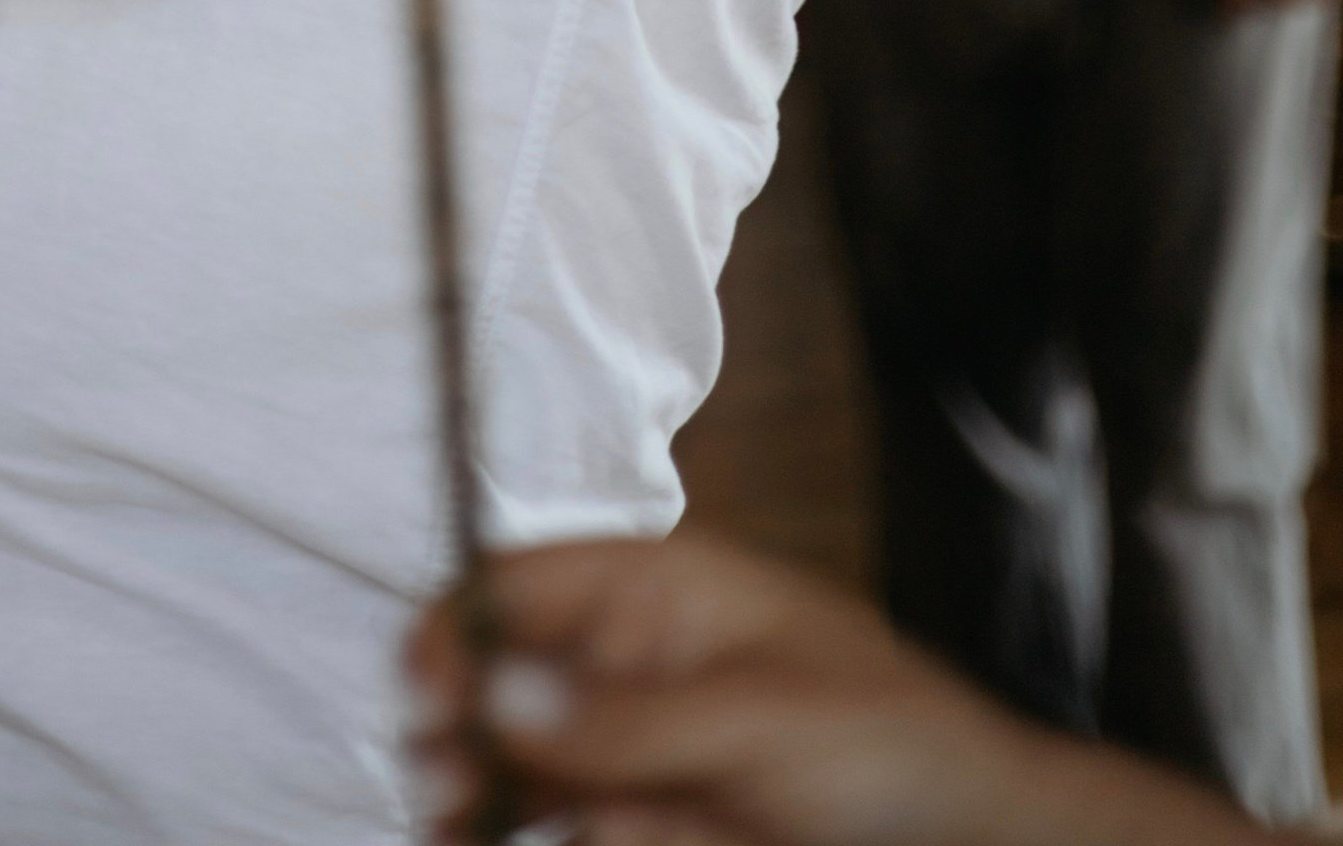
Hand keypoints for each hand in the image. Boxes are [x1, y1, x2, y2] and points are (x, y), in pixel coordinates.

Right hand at [407, 533, 1243, 844]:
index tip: (421, 690)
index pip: (521, 583)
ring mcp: (644, 750)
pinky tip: (596, 844)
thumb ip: (620, 718)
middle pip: (505, 685)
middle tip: (445, 796)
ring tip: (507, 833)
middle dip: (469, 737)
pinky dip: (565, 838)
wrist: (981, 840)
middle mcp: (633, 664)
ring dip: (505, 806)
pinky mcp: (660, 821)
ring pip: (530, 773)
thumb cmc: (894, 748)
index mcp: (655, 592)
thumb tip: (490, 691)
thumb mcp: (754, 723)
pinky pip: (580, 826)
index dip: (459, 624)